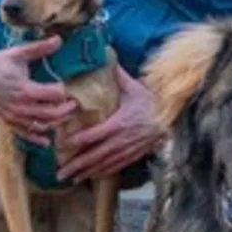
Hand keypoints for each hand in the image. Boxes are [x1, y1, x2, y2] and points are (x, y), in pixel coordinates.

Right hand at [0, 41, 77, 146]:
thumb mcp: (18, 53)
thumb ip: (39, 48)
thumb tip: (59, 39)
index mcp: (25, 89)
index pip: (54, 95)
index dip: (65, 92)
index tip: (70, 87)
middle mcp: (20, 106)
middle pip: (51, 113)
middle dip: (66, 109)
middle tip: (74, 103)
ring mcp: (14, 117)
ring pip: (41, 125)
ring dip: (56, 122)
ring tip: (66, 115)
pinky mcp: (9, 122)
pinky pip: (25, 135)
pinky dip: (37, 139)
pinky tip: (48, 142)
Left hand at [56, 65, 163, 182]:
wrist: (172, 117)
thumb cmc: (152, 101)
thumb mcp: (134, 87)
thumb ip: (118, 75)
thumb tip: (106, 54)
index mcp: (119, 123)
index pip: (93, 135)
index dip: (76, 141)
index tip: (61, 145)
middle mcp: (122, 140)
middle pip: (95, 155)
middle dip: (76, 165)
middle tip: (59, 173)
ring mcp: (128, 150)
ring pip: (103, 164)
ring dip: (86, 172)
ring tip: (70, 178)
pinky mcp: (134, 155)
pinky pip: (115, 167)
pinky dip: (101, 173)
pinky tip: (90, 176)